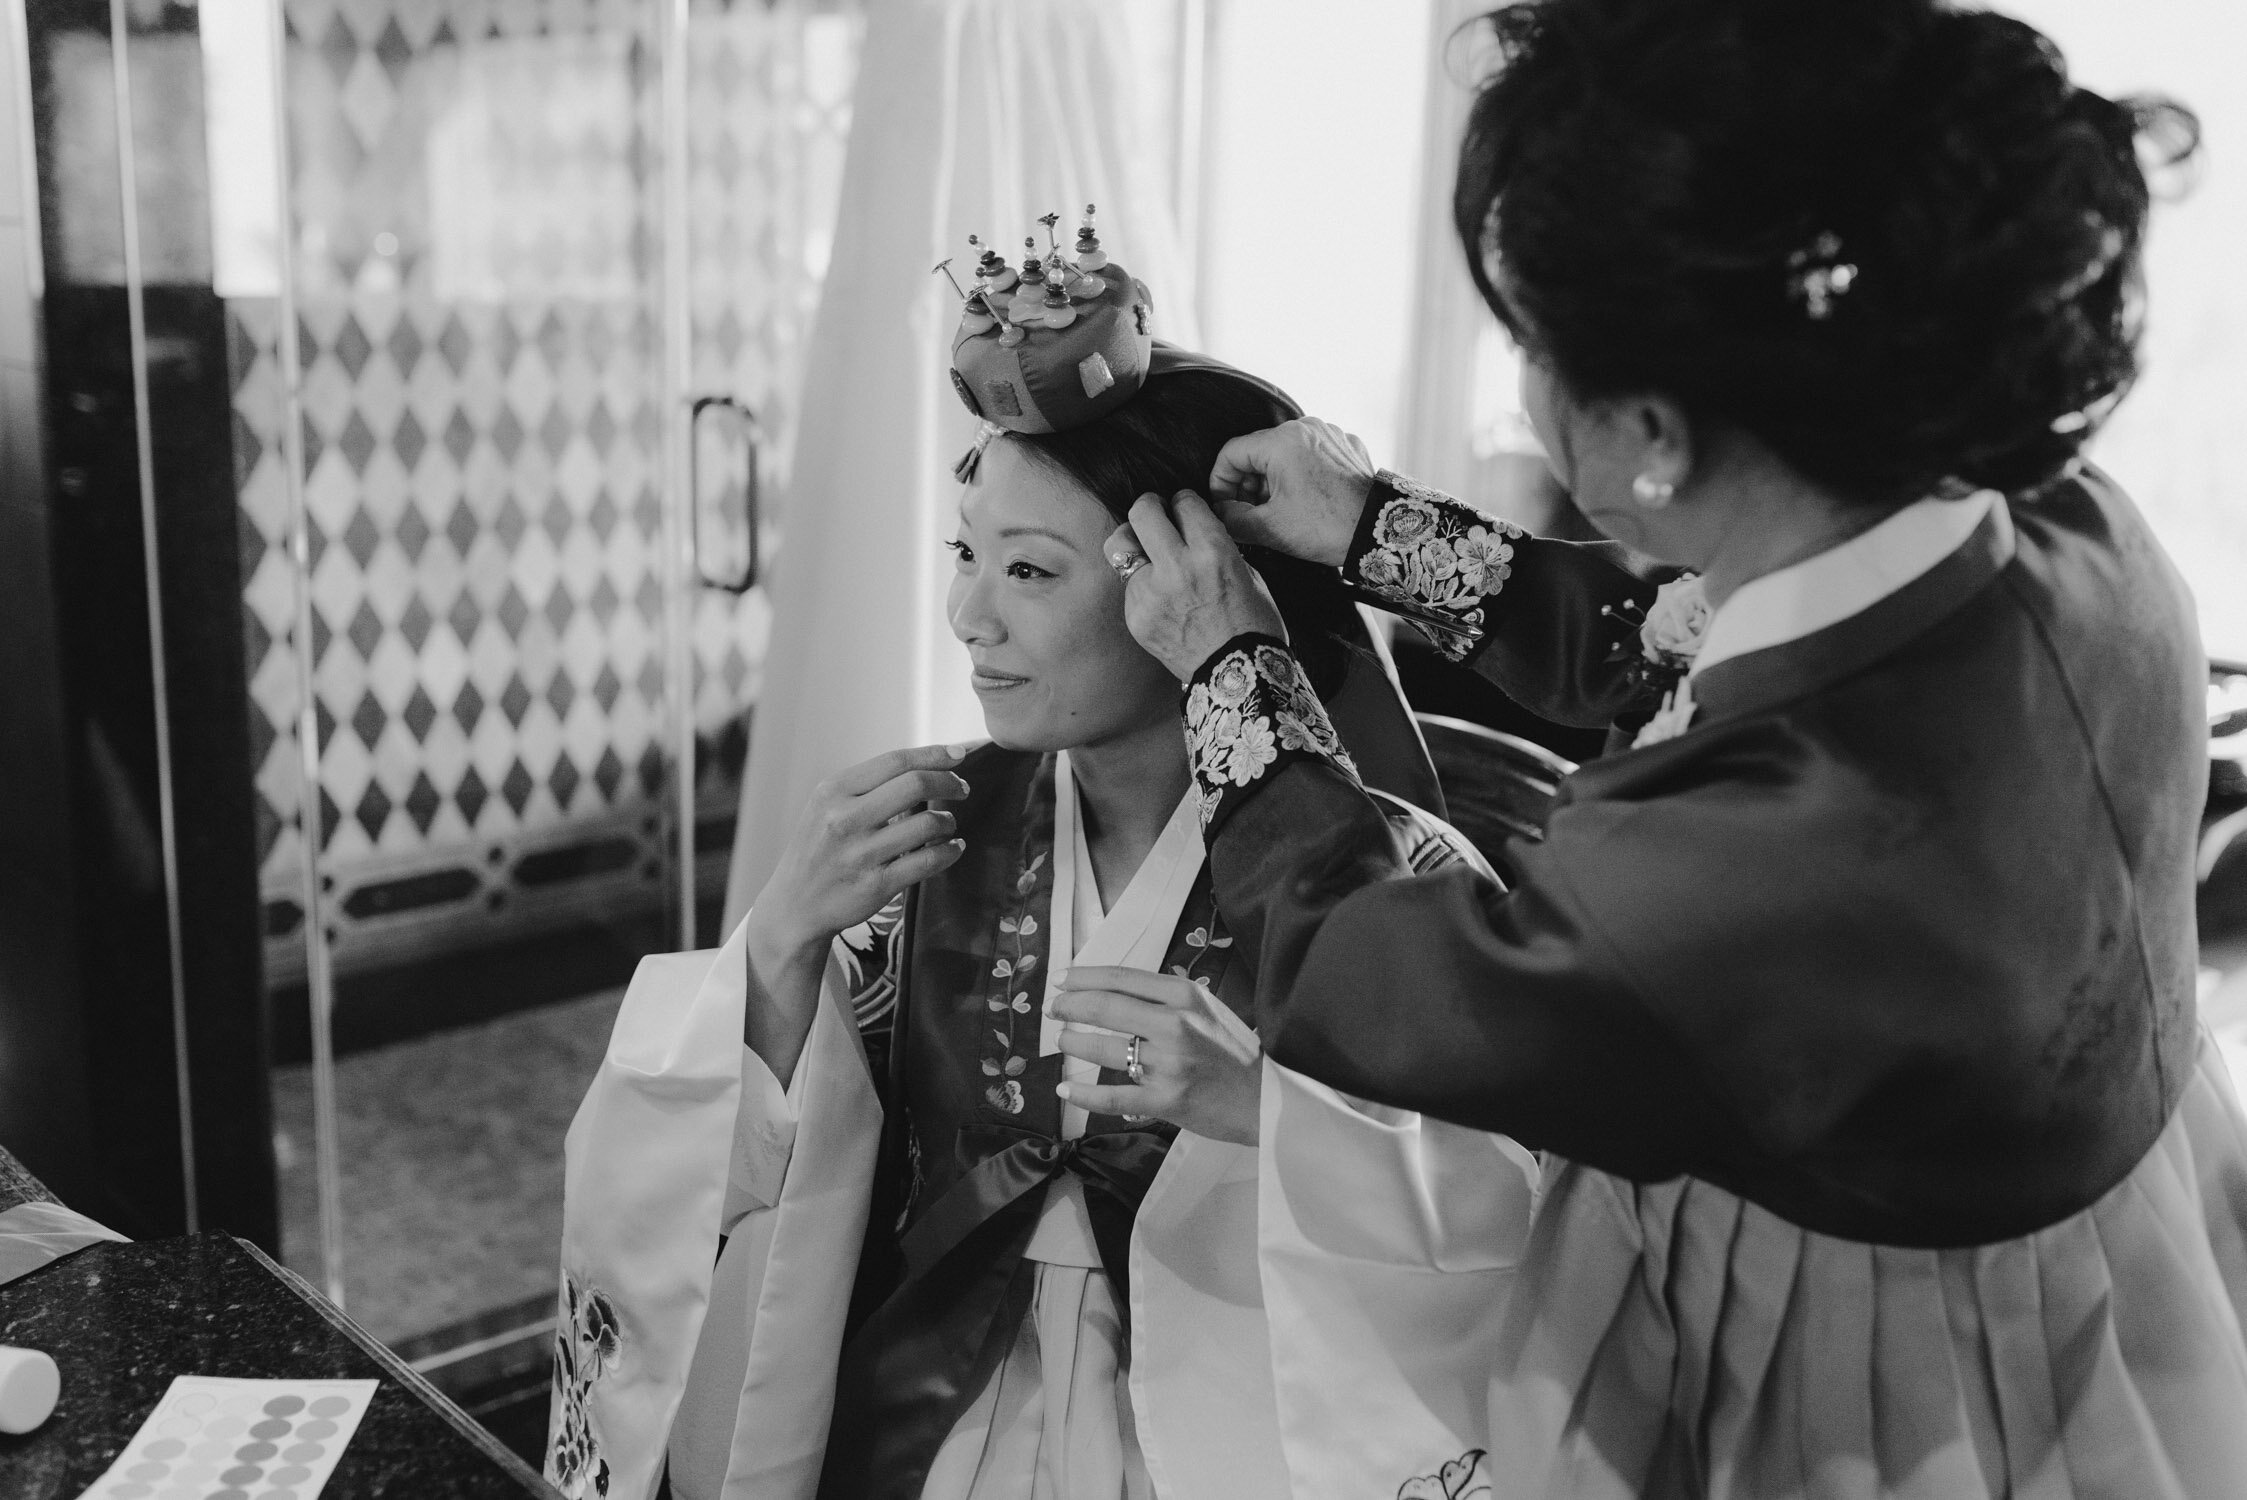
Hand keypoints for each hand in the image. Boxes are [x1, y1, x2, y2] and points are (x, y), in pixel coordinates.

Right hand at [742, 744, 970, 1084]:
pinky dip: (950, 851)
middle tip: (962, 789)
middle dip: (949, 782)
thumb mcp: (828, 806)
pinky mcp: (876, 885)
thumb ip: (870, 785)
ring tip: (948, 825)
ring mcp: (860, 853)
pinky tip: (953, 848)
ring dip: (949, 821)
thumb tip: (930, 761)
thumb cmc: (820, 849)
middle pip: (915, 785)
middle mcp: (844, 818)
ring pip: (927, 824)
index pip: (895, 761)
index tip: (961, 754)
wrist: (794, 906)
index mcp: (833, 791)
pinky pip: (929, 860)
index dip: (935, 754)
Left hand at [1051, 966, 1262, 1146]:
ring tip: (1064, 1042)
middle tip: (1055, 1010)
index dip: (1084, 977)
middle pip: (1106, 1007)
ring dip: (1075, 1044)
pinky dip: (1084, 1094)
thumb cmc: (1236, 1053)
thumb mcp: (1210, 1009)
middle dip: (1070, 1006)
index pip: (1122, 978)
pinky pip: (1112, 1096)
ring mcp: (1168, 1064)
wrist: (1268, 1100)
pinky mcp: (1165, 1100)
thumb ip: (1171, 995)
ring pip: (1105, 1049)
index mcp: (1185, 997)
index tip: (1061, 981)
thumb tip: (1127, 985)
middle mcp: (1175, 1025)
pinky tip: (1066, 1089)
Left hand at [1106, 491, 1285, 682]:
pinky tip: (1162, 597)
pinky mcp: (1136, 617)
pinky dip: (1143, 585)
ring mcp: (1151, 595)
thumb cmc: (1252, 624)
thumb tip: (1193, 526)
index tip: (1185, 510)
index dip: (1185, 502)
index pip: (1183, 501)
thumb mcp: (1247, 573)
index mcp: (1212, 552)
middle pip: (1141, 511)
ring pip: (1122, 547)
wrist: (1238, 677)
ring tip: (1153, 556)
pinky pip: (1129, 586)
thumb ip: (1216, 545)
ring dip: (1138, 545)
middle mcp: (1177, 568)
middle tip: (1157, 514)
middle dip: (1151, 507)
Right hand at [1206, 417, 1377, 567]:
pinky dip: (1301, 476)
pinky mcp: (1346, 447)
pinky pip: (1311, 456)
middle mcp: (1306, 428)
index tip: (1225, 507)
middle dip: (1248, 485)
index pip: (1231, 453)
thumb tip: (1222, 513)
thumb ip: (1233, 519)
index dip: (1220, 483)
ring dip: (1273, 481)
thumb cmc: (1328, 527)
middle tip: (1249, 514)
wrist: (1380, 532)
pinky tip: (1305, 501)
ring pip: (1285, 453)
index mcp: (1281, 441)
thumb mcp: (1270, 529)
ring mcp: (1329, 434)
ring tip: (1277, 512)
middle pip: (1258, 452)